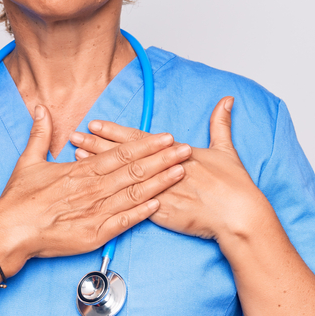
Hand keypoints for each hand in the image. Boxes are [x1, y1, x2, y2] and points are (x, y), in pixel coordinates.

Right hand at [0, 104, 191, 274]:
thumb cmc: (18, 199)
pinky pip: (123, 221)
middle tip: (186, 149)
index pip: (120, 153)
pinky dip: (142, 213)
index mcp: (80, 171)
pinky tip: (159, 205)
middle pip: (134, 170)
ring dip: (160, 182)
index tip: (165, 137)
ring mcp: (95, 212)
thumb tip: (40, 108)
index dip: (146, 144)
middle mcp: (92, 189)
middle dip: (163, 159)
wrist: (8, 232)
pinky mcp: (94, 234)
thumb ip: (40, 134)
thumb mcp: (28, 161)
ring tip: (180, 172)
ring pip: (134, 193)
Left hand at [71, 97, 266, 240]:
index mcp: (177, 152)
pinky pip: (131, 204)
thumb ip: (220, 124)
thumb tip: (226, 101)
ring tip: (77, 158)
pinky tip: (94, 190)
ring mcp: (160, 190)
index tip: (95, 124)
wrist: (239, 214)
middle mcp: (164, 169)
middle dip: (97, 145)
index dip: (114, 132)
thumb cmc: (235, 186)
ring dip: (99, 167)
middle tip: (75, 137)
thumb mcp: (226, 150)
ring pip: (122, 176)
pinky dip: (110, 195)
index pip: (138, 139)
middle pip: (124, 155)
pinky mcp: (161, 212)